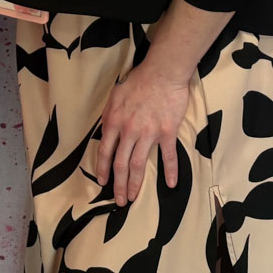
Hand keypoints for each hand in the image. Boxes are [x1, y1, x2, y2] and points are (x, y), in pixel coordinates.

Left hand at [93, 62, 191, 206]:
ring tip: (133, 198)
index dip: (103, 169)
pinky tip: (170, 184)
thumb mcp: (115, 96)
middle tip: (119, 201)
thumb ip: (109, 115)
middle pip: (121, 163)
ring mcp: (148, 133)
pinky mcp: (167, 132)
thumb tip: (106, 131)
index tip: (103, 182)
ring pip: (138, 164)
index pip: (105, 151)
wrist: (162, 72)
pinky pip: (168, 156)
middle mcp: (129, 130)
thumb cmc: (138, 81)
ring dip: (135, 184)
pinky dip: (170, 171)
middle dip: (118, 184)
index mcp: (114, 121)